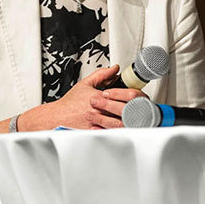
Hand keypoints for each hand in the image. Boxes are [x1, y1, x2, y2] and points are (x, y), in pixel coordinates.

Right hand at [16, 65, 148, 130]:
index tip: (145, 98)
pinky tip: (130, 131)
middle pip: (126, 110)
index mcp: (99, 96)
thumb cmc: (70, 103)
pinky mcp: (94, 133)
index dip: (138, 97)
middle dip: (140, 110)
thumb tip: (115, 69)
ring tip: (143, 122)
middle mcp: (98, 110)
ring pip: (121, 124)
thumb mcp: (85, 84)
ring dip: (133, 123)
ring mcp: (96, 123)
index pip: (125, 95)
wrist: (55, 118)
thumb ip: (102, 75)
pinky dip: (122, 133)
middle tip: (149, 110)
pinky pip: (111, 134)